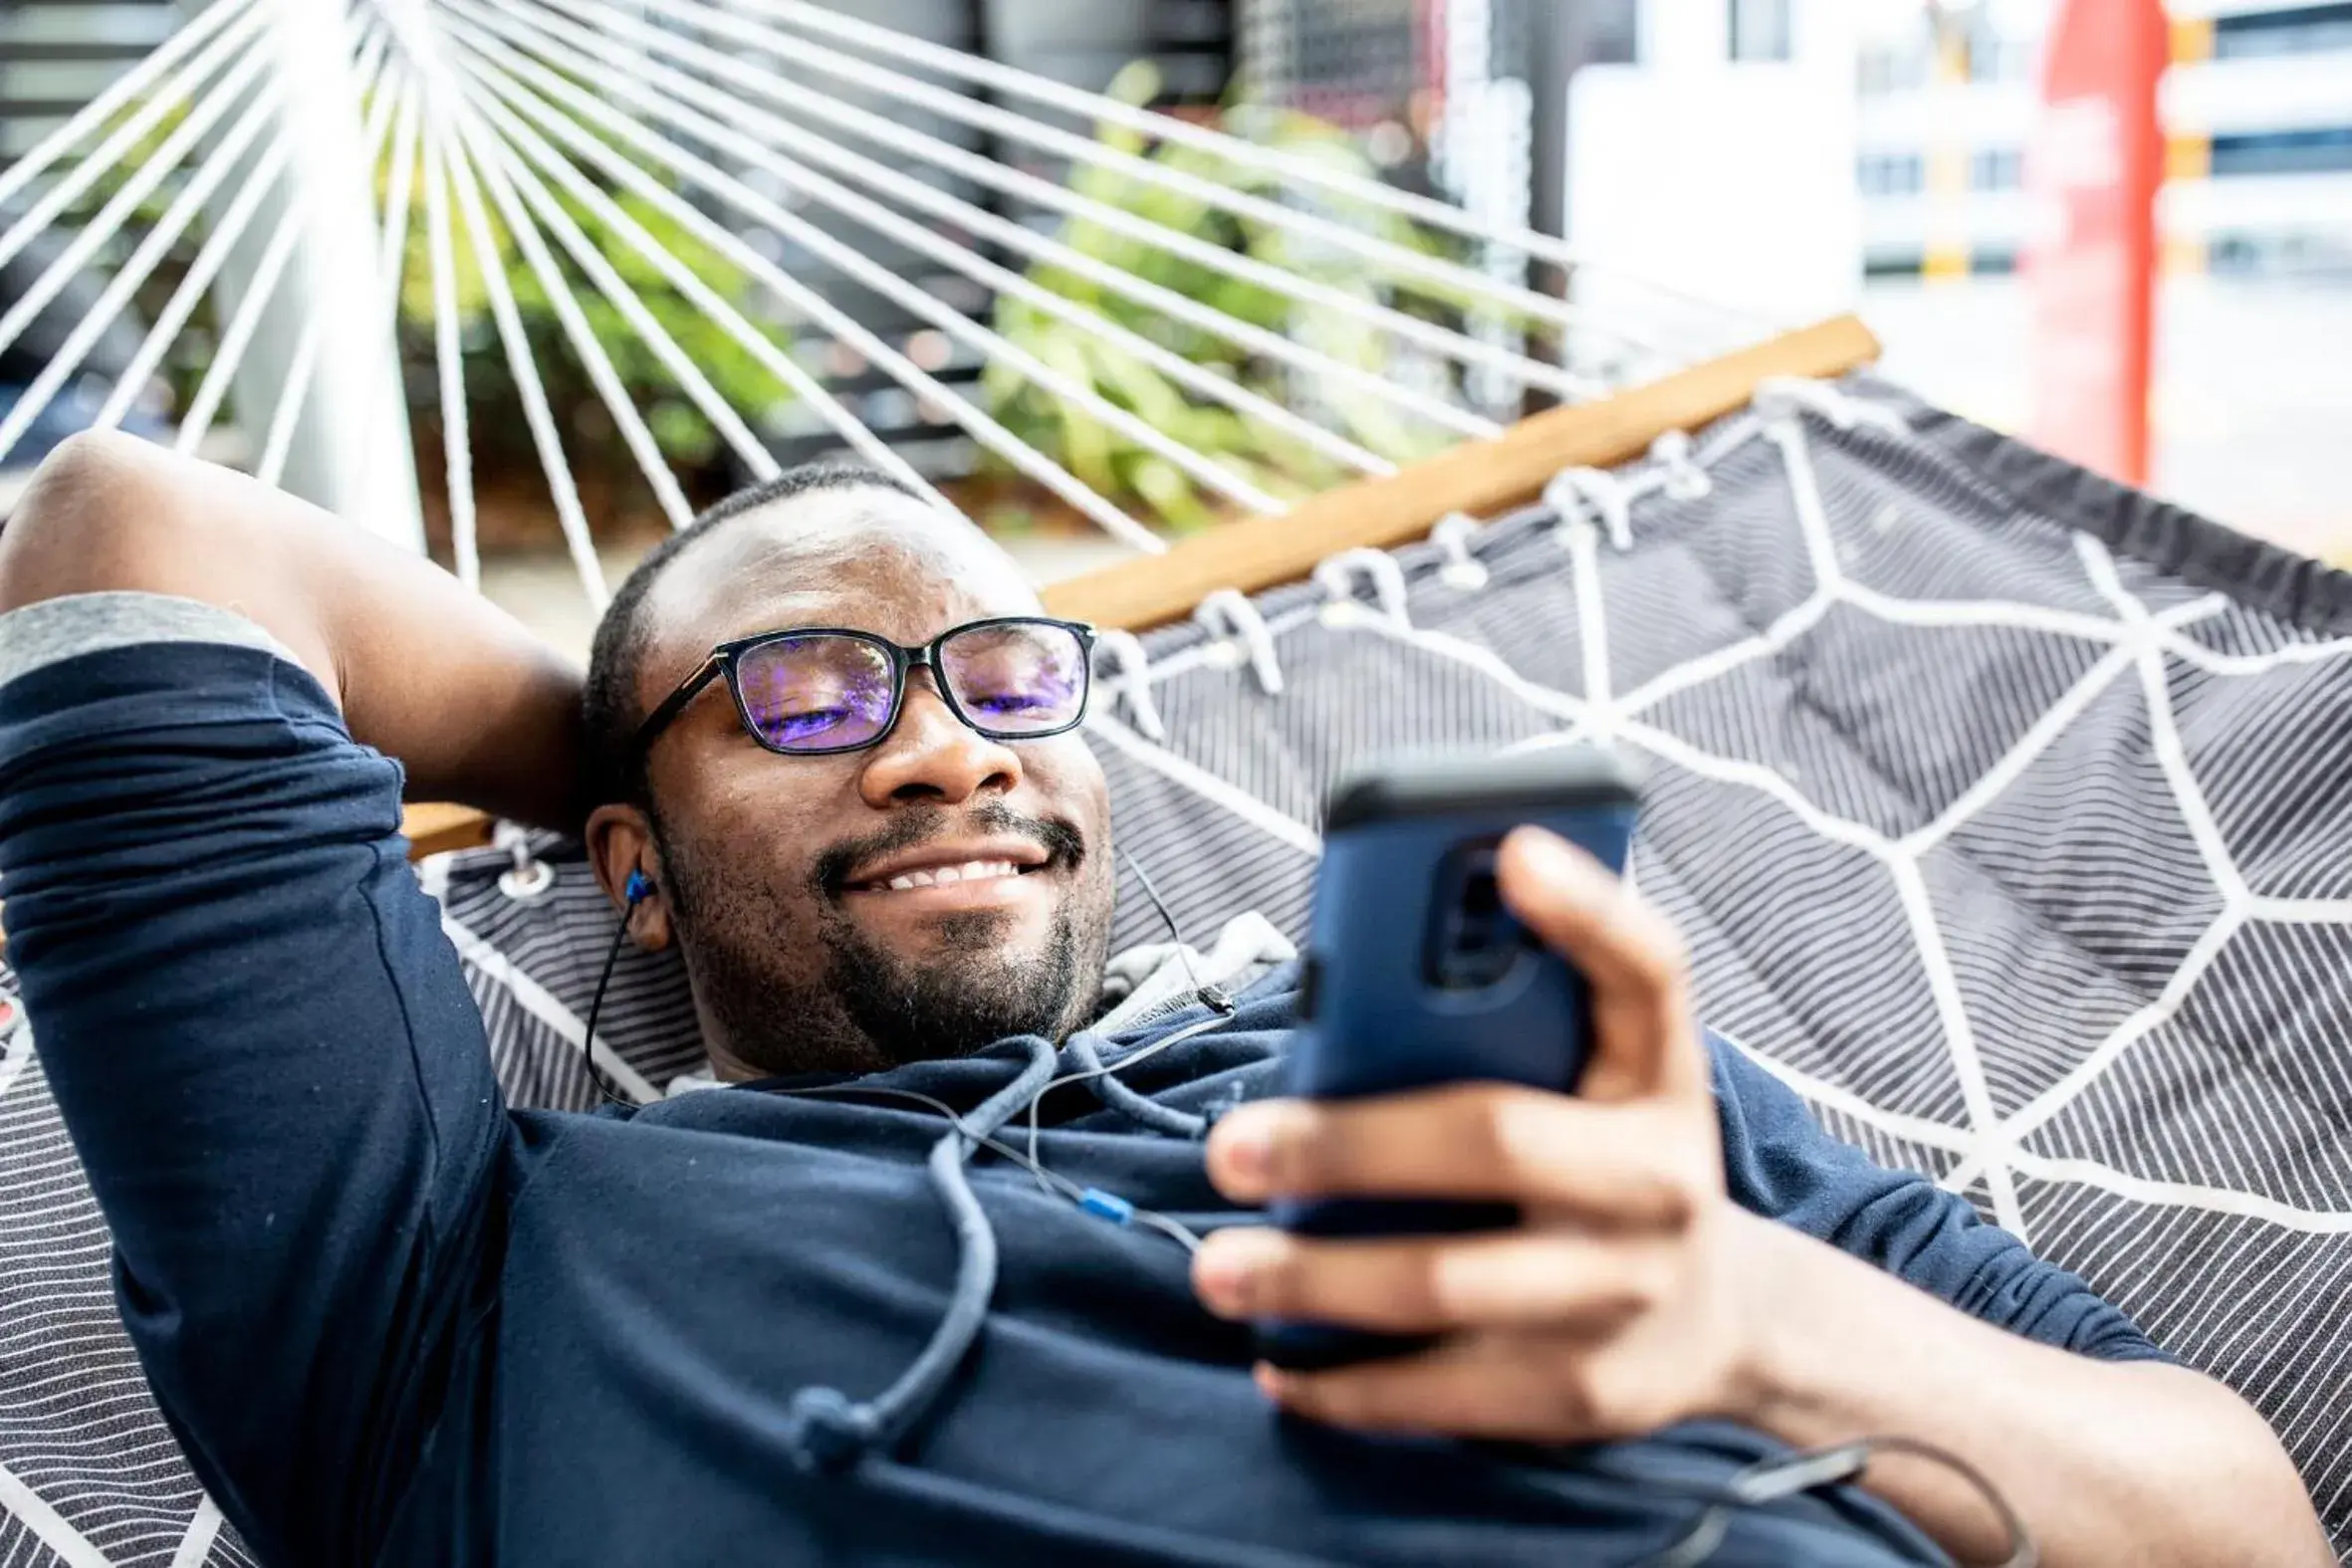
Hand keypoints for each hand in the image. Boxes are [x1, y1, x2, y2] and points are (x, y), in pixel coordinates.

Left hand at [1192, 824, 1770, 1440]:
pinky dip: (1347, 1385)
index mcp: (1657, 1074)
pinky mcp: (1587, 1392)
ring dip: (1313, 1277)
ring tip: (1218, 1268)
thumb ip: (1500, 1035)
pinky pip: (1443, 1394)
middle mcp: (1659, 1177)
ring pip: (1448, 1283)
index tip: (1512, 847)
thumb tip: (1338, 1007)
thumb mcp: (1592, 1089)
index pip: (1648, 971)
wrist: (1723, 1324)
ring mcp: (1627, 1291)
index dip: (1588, 909)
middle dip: (1346, 1143)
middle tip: (1228, 1150)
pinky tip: (1281, 1363)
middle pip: (1495, 1137)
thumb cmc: (1605, 1166)